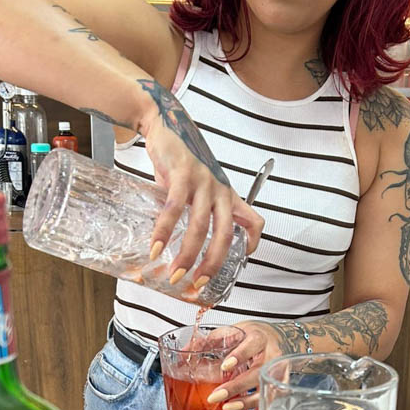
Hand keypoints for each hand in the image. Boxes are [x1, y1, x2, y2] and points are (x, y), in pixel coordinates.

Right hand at [139, 84, 262, 286]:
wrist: (166, 125)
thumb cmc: (181, 162)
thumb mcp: (197, 188)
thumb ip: (195, 212)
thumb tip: (182, 243)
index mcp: (228, 196)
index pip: (254, 222)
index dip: (253, 244)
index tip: (239, 262)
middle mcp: (221, 191)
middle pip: (225, 235)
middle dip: (212, 265)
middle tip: (198, 285)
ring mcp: (204, 183)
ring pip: (200, 227)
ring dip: (186, 255)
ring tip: (174, 274)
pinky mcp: (183, 174)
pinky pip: (175, 209)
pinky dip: (164, 231)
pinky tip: (155, 247)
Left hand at [205, 321, 286, 409]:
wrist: (281, 339)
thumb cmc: (256, 335)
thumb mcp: (234, 331)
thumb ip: (210, 340)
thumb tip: (185, 351)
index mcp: (259, 338)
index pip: (250, 346)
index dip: (239, 356)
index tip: (225, 366)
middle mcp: (271, 356)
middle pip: (257, 373)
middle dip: (237, 387)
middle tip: (216, 396)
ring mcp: (277, 374)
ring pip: (266, 391)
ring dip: (248, 404)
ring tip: (230, 409)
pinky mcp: (279, 388)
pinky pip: (270, 406)